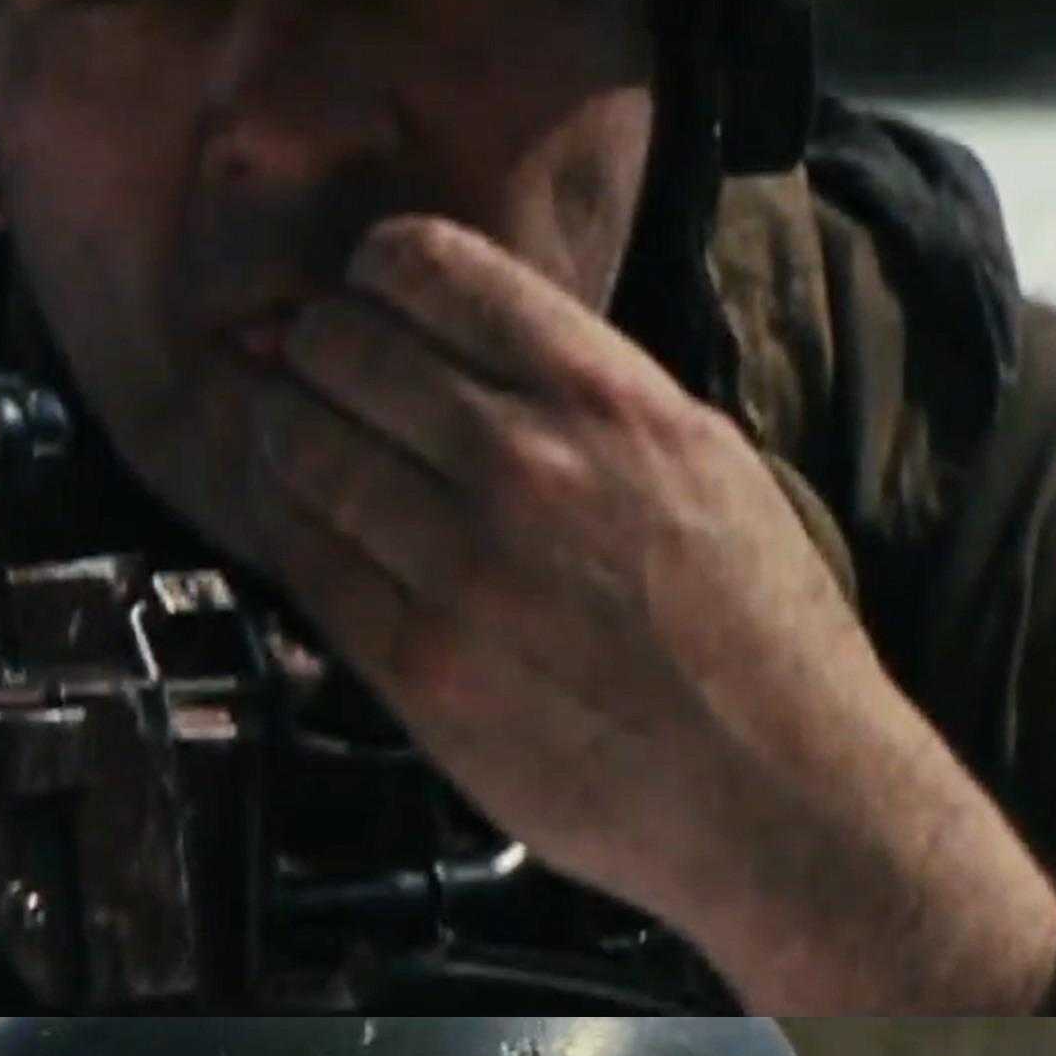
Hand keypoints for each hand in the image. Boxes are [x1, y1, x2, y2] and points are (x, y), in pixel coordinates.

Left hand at [231, 216, 1055, 1018]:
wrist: (775, 788)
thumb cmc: (755, 632)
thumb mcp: (698, 460)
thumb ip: (587, 399)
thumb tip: (480, 354)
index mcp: (605, 396)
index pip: (434, 268)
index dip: (374, 269)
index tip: (364, 290)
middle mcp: (525, 464)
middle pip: (344, 349)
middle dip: (315, 350)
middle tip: (311, 371)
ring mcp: (461, 568)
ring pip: (304, 451)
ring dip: (281, 436)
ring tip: (288, 442)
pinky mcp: (417, 667)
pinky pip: (306, 565)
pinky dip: (286, 529)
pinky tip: (298, 523)